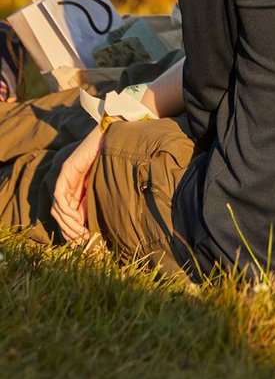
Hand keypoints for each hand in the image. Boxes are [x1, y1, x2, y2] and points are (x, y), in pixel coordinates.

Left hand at [51, 126, 103, 244]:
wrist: (113, 135)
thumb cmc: (113, 158)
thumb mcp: (102, 186)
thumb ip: (94, 201)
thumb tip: (91, 226)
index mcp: (76, 188)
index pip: (66, 214)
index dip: (71, 230)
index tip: (81, 242)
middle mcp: (67, 184)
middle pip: (59, 214)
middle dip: (68, 230)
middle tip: (80, 242)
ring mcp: (64, 178)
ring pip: (57, 208)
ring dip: (68, 224)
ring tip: (80, 234)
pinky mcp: (65, 172)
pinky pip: (60, 197)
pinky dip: (67, 210)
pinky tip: (77, 219)